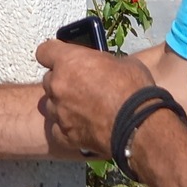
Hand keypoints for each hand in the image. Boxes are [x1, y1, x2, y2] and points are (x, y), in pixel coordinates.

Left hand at [33, 39, 157, 160]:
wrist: (141, 125)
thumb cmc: (134, 90)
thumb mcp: (122, 62)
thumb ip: (102, 63)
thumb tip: (103, 67)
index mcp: (69, 61)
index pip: (44, 52)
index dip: (53, 55)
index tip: (62, 59)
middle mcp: (58, 85)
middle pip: (49, 80)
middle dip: (62, 83)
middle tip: (81, 87)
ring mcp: (59, 112)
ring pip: (52, 105)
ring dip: (63, 106)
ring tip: (84, 110)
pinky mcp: (65, 135)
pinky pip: (58, 130)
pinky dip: (68, 129)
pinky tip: (84, 127)